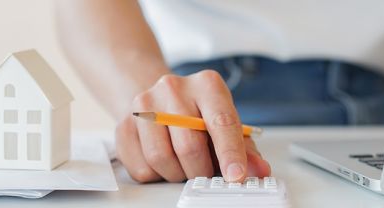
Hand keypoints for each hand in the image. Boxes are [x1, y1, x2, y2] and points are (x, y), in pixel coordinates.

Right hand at [116, 70, 270, 182]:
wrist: (157, 99)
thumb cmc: (197, 114)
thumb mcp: (225, 123)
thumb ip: (245, 148)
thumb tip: (259, 170)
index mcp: (207, 85)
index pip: (221, 122)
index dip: (230, 154)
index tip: (235, 176)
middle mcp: (174, 88)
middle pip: (189, 146)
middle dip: (201, 170)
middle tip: (204, 172)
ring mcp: (144, 104)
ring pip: (161, 159)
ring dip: (177, 174)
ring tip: (183, 166)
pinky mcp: (124, 124)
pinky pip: (141, 167)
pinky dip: (156, 175)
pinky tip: (163, 162)